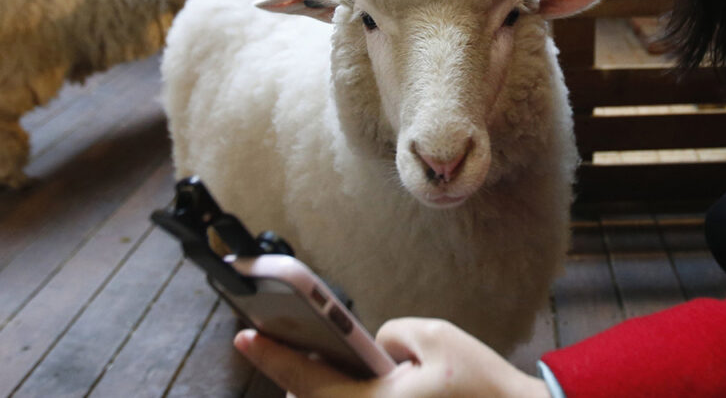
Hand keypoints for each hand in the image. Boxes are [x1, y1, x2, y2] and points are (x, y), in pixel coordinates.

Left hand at [234, 317, 549, 396]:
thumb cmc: (481, 384)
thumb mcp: (436, 338)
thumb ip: (391, 334)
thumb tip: (374, 347)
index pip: (306, 379)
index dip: (270, 356)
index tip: (244, 335)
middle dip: (302, 383)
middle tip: (293, 352)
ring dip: (330, 395)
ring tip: (328, 371)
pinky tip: (364, 387)